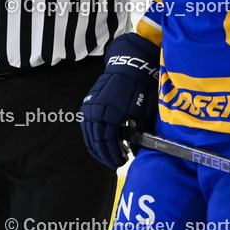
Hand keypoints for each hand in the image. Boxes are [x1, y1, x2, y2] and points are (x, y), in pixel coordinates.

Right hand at [80, 33, 160, 167]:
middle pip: (96, 142)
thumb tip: (136, 153)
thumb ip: (139, 135)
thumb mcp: (144, 113)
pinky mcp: (87, 103)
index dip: (113, 155)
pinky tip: (100, 142)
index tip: (120, 162)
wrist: (129, 67)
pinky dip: (92, 137)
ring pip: (88, 135)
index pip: (107, 143)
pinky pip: (86, 126)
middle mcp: (95, 112)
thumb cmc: (139, 89)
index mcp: (110, 116)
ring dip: (97, 148)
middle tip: (115, 162)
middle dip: (105, 155)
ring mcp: (89, 107)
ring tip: (108, 154)